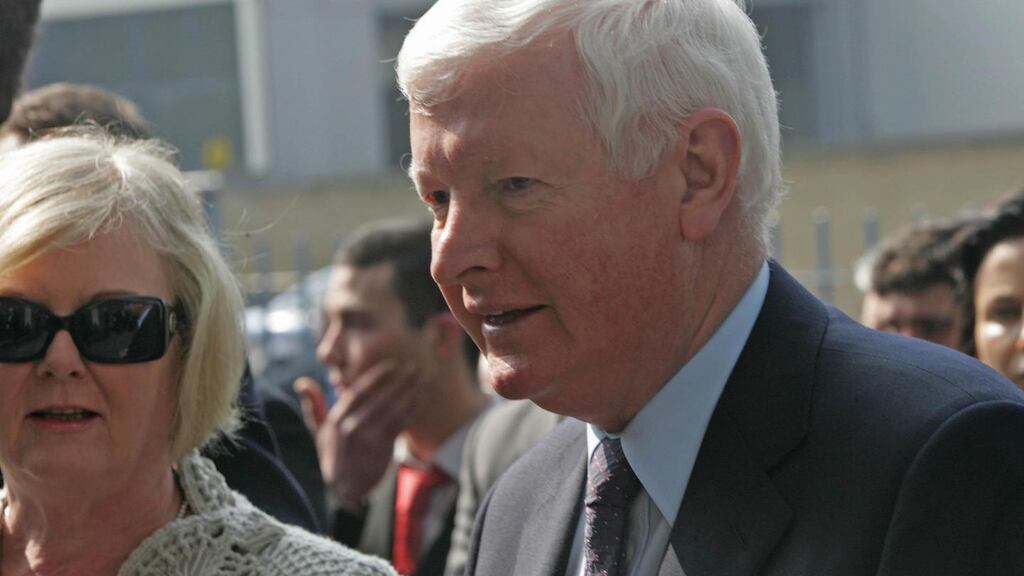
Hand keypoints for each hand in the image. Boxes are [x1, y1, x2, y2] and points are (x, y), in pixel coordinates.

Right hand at [294, 361, 417, 510]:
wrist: (345, 487)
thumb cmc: (334, 453)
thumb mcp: (320, 431)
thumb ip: (313, 405)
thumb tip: (301, 382)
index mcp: (337, 418)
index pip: (358, 391)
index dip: (376, 376)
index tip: (392, 364)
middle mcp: (351, 426)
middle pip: (379, 397)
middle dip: (399, 381)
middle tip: (415, 366)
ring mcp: (367, 438)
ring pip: (393, 409)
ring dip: (410, 392)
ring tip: (424, 379)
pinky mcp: (381, 448)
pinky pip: (400, 424)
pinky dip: (412, 410)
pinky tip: (421, 399)